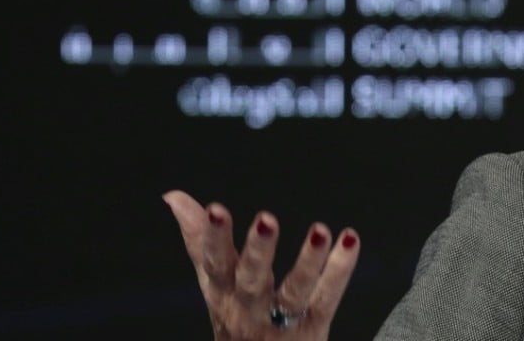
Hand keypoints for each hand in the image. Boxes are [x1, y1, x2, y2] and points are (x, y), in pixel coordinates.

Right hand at [163, 190, 359, 339]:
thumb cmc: (236, 324)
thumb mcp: (214, 285)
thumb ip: (198, 241)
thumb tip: (173, 196)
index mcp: (223, 293)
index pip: (214, 262)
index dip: (213, 237)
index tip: (215, 208)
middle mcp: (249, 309)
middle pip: (252, 280)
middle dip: (258, 251)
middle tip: (267, 220)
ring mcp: (281, 322)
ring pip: (294, 292)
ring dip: (308, 261)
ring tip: (321, 231)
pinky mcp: (312, 329)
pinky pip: (327, 298)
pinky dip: (340, 270)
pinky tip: (350, 240)